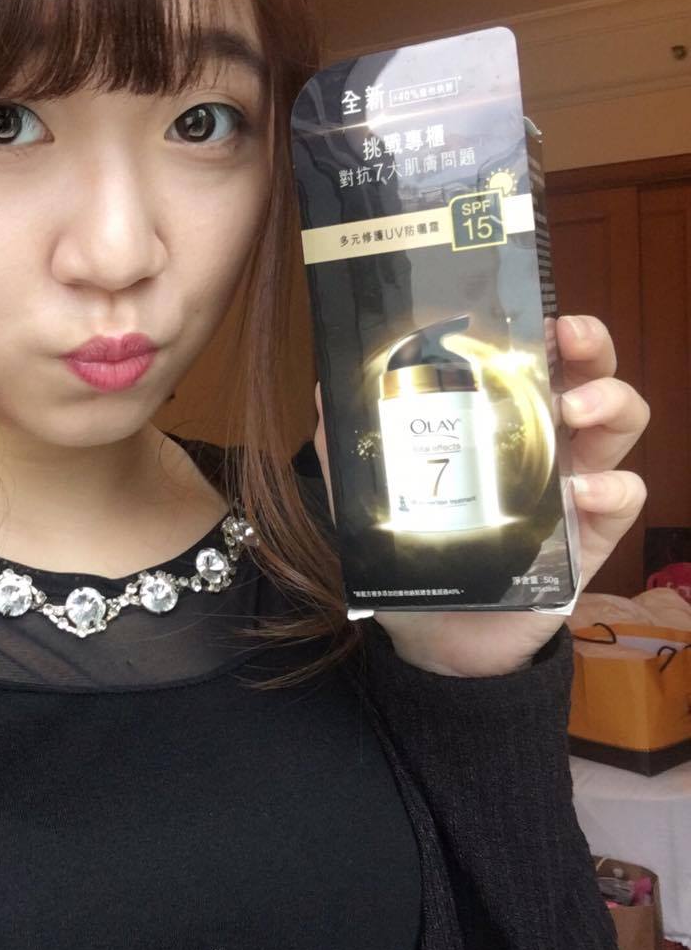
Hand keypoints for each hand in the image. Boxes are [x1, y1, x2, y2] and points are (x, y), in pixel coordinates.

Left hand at [312, 314, 649, 675]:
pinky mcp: (590, 539)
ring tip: (576, 409)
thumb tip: (325, 384)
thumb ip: (349, 441)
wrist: (437, 637)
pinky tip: (580, 492)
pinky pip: (624, 499)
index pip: (532, 358)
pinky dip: (611, 488)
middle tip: (570, 337)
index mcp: (499, 419)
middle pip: (590, 374)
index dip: (541, 328)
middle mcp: (545, 442)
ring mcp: (573, 487)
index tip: (533, 313)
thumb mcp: (369, 490)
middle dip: (590, 347)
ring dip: (610, 402)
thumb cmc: (414, 550)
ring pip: (621, 424)